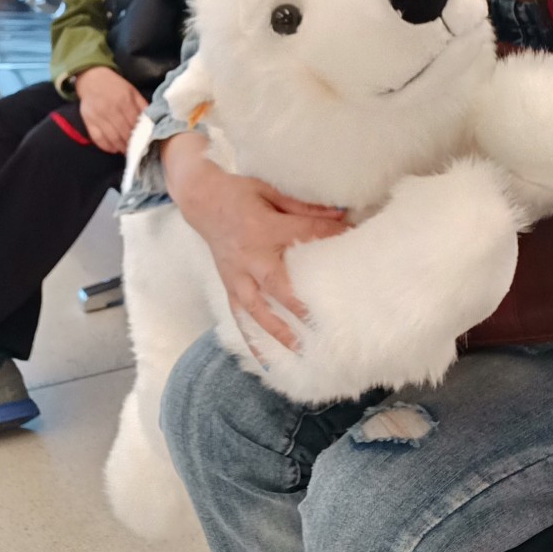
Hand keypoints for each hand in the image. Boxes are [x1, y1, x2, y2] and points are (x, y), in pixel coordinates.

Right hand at [74, 67, 147, 153]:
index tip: (145, 142)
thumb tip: (151, 121)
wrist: (91, 78)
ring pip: (112, 138)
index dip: (140, 135)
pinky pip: (98, 138)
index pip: (135, 123)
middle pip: (124, 132)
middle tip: (138, 151)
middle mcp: (110, 109)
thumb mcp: (132, 91)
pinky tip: (114, 149)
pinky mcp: (88, 121)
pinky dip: (106, 146)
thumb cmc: (114, 86)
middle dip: (132, 144)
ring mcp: (98, 116)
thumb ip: (142, 105)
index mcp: (124, 101)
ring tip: (128, 152)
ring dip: (121, 147)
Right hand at [163, 133, 346, 354]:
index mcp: (263, 228)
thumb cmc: (240, 194)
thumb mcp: (271, 191)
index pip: (302, 234)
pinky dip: (251, 339)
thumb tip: (340, 216)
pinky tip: (266, 360)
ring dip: (276, 331)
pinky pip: (239, 315)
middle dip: (297, 304)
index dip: (328, 237)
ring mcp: (236, 275)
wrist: (202, 201)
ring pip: (256, 308)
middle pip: (275, 284)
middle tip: (319, 324)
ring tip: (299, 351)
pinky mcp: (228, 285)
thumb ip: (303, 207)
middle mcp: (249, 257)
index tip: (351, 242)